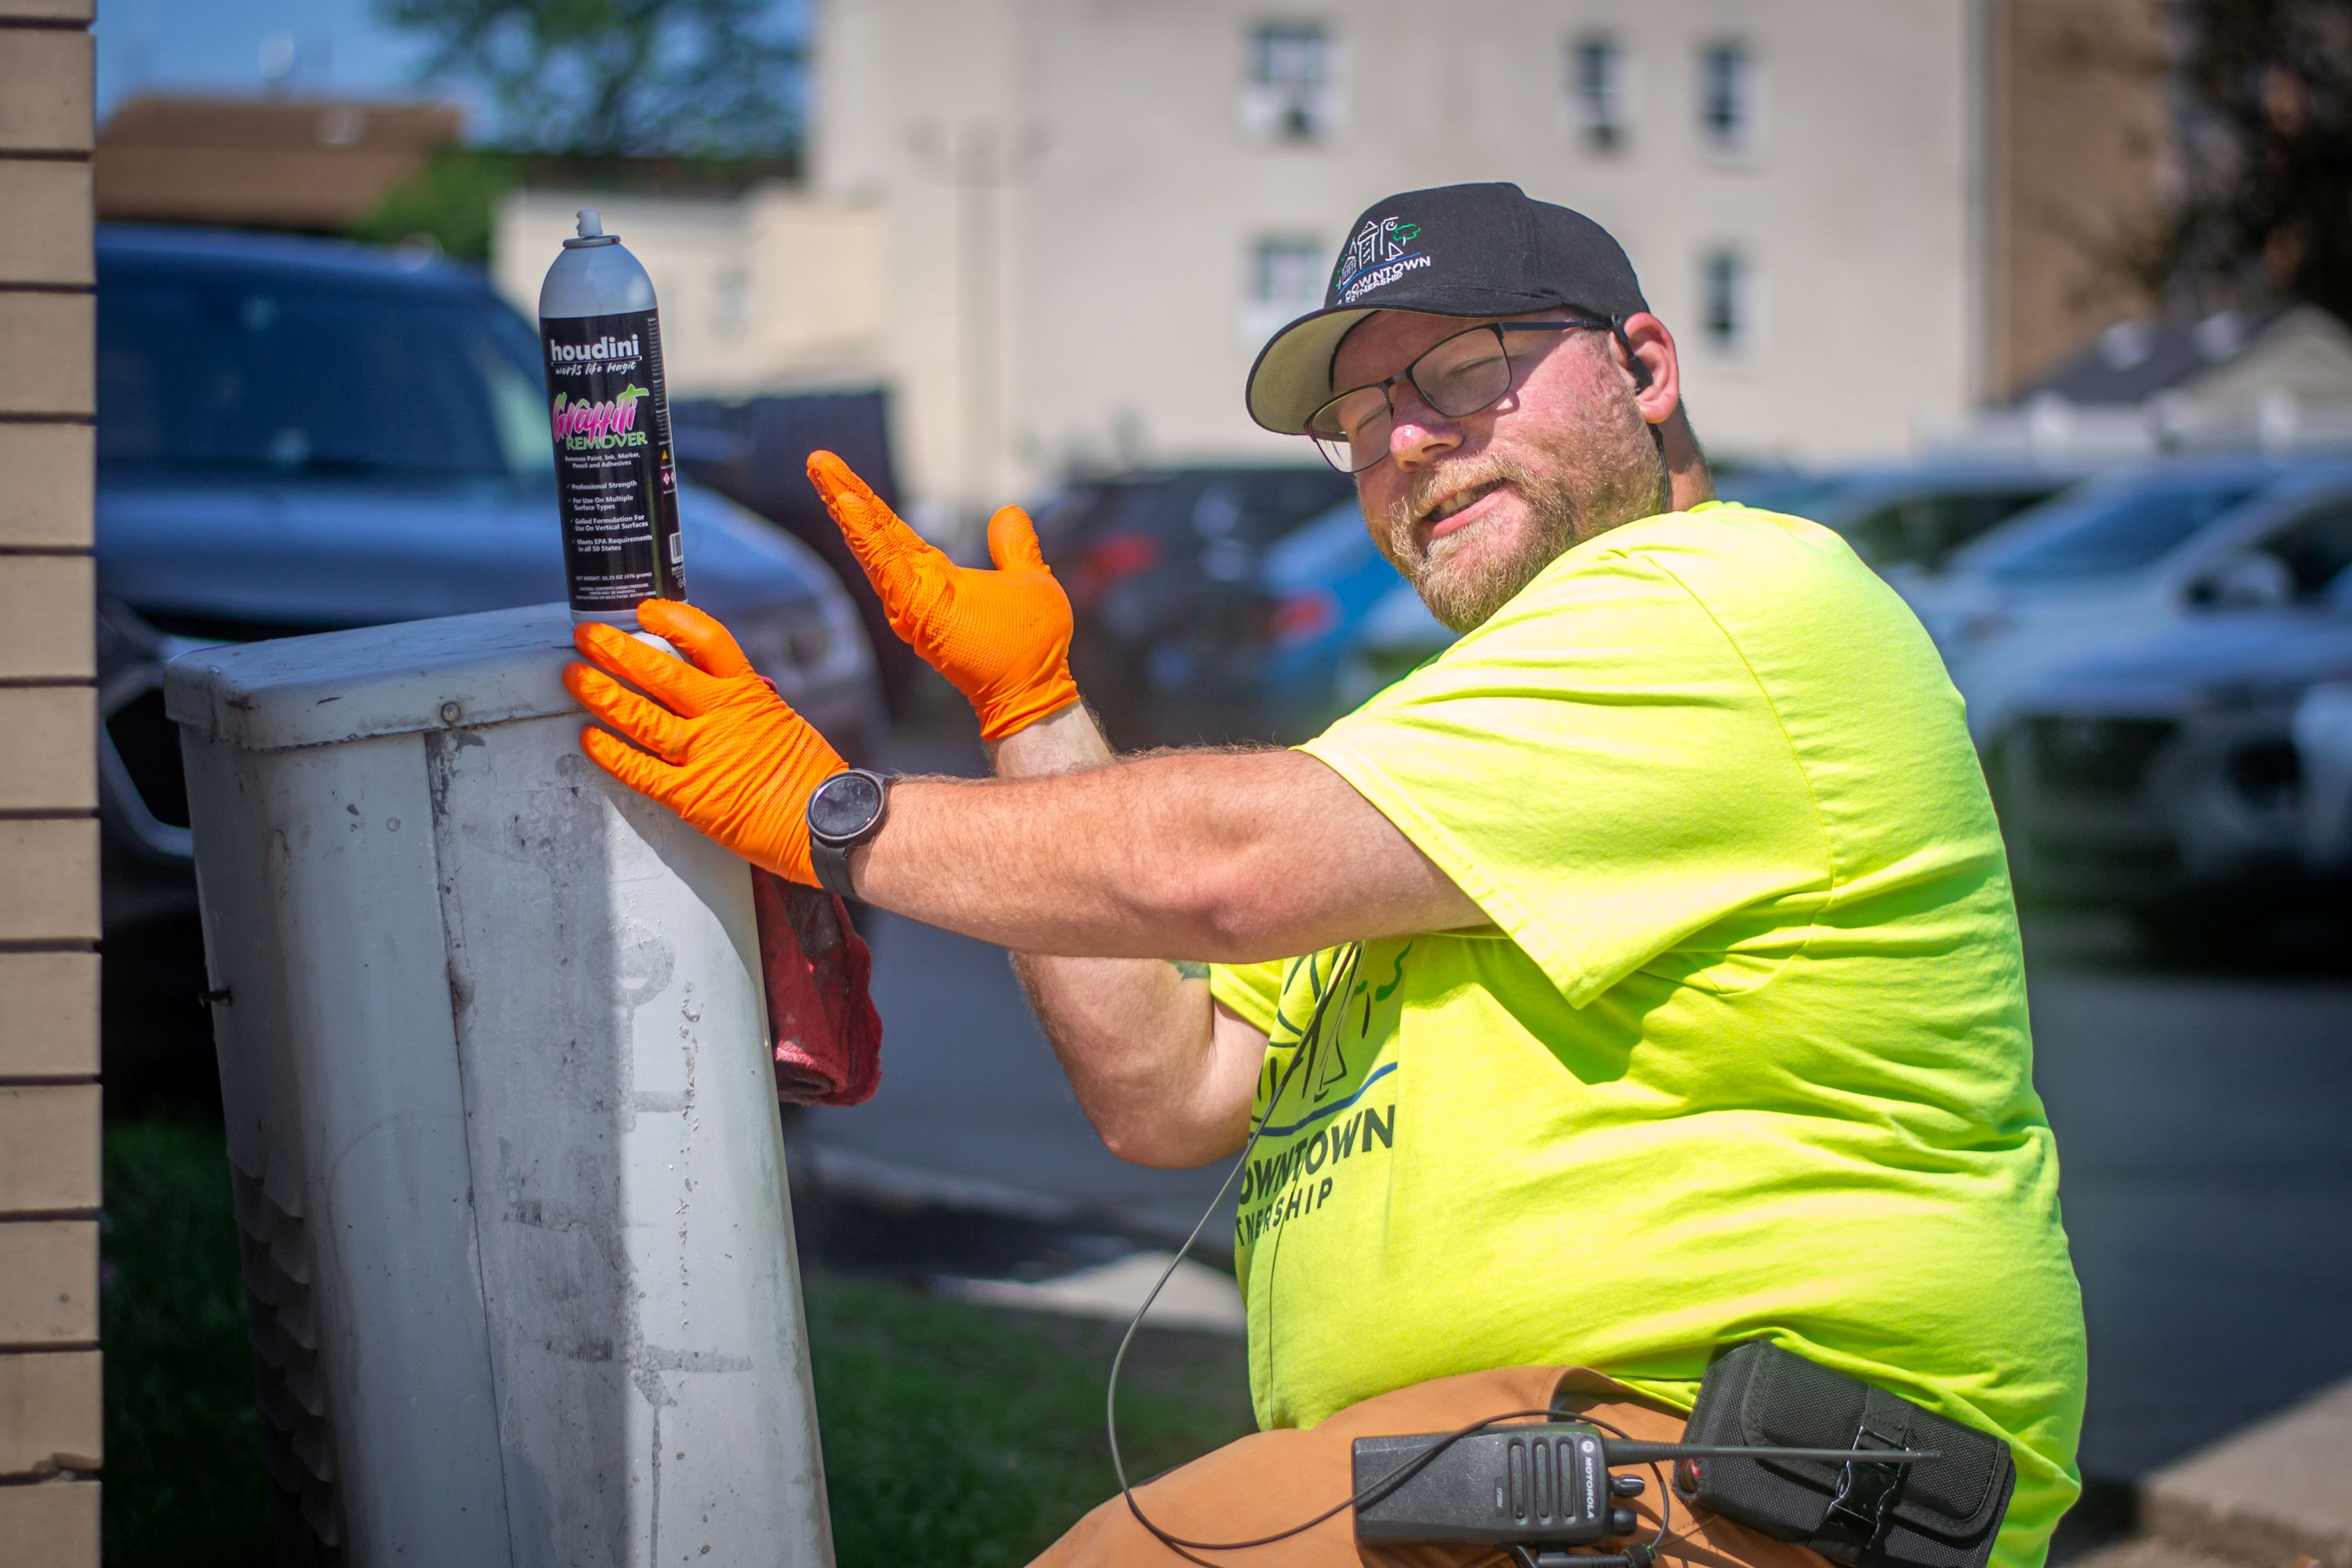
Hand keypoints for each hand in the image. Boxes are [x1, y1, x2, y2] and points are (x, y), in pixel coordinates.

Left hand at [564, 599, 844, 884]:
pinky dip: (610, 754)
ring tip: (575, 677)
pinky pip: (640, 771)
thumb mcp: (782, 722)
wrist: (830, 823)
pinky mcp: (691, 796)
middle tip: (588, 637)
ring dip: (602, 694)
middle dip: (617, 651)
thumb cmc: (812, 778)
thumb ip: (743, 706)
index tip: (645, 611)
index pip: (707, 640)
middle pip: (660, 673)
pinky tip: (588, 739)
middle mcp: (722, 718)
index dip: (672, 620)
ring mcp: (703, 756)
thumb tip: (709, 693)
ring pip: (641, 717)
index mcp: (748, 694)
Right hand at [806, 449, 1079, 740]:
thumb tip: (1009, 513)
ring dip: (846, 505)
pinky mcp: (918, 612)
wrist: (1036, 690)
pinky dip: (867, 536)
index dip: (867, 500)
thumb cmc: (1032, 648)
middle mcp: (916, 587)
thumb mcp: (1028, 579)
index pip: (892, 530)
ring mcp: (913, 601)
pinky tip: (846, 505)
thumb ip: (1014, 548)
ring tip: (821, 469)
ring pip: (871, 545)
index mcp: (935, 576)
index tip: (837, 471)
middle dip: (842, 492)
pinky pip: (886, 567)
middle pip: (872, 530)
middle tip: (816, 459)